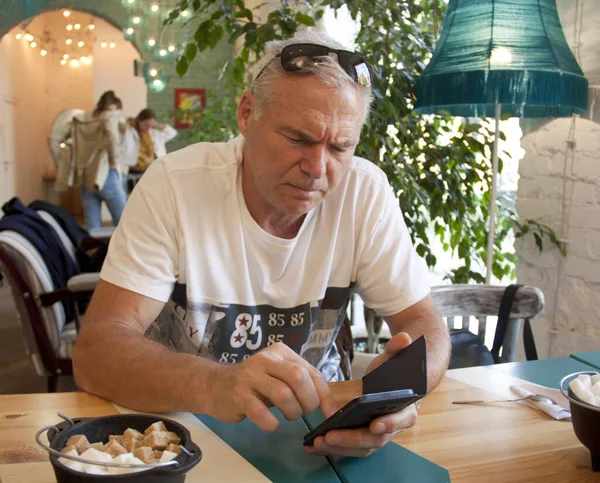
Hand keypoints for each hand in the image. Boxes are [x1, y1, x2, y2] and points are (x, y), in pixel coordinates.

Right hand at [207, 342, 337, 431]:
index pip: (311, 372)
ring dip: (292, 412)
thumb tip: (330, 406)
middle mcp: (266, 359)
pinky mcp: (238, 394)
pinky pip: (261, 412)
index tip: (331, 414)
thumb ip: (302, 384)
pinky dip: (271, 423)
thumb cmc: (255, 384)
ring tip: (288, 416)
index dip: (324, 395)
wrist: (215, 385)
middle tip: (304, 412)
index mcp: (281, 352)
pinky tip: (271, 423)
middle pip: (299, 377)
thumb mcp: (279, 376)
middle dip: (308, 401)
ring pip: (283, 394)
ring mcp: (250, 375)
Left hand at [304, 332, 417, 457]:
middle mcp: (393, 427)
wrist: (396, 388)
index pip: (402, 419)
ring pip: (360, 448)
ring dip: (339, 448)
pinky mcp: (363, 439)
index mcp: (406, 409)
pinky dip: (333, 449)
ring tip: (317, 443)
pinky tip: (313, 446)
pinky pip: (350, 448)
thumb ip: (399, 349)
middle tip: (330, 436)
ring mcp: (377, 436)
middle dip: (352, 439)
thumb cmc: (395, 375)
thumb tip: (405, 338)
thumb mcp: (395, 359)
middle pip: (376, 439)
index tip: (375, 425)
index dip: (390, 424)